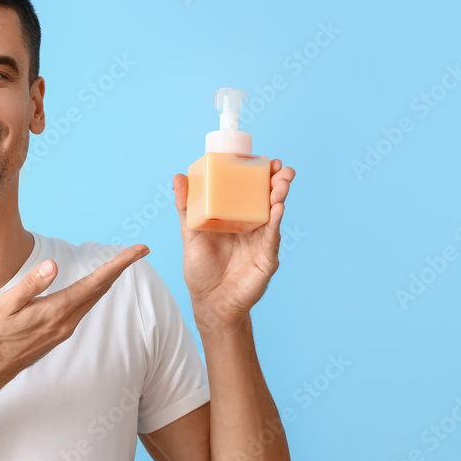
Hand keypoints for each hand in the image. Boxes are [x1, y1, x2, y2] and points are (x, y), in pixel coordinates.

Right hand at [0, 243, 149, 388]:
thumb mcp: (5, 305)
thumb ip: (30, 285)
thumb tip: (52, 266)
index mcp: (56, 311)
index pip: (95, 282)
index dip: (119, 264)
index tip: (140, 250)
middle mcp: (66, 322)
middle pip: (100, 290)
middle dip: (121, 268)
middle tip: (139, 250)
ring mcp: (64, 330)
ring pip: (93, 300)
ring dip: (108, 280)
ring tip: (120, 263)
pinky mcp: (58, 334)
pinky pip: (83, 308)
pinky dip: (94, 292)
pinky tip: (93, 286)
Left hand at [172, 159, 295, 327]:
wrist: (210, 302)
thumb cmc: (201, 270)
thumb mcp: (190, 234)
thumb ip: (186, 207)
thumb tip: (179, 177)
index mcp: (235, 217)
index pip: (249, 190)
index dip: (258, 174)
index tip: (261, 157)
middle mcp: (251, 226)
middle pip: (267, 198)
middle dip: (276, 180)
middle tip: (278, 166)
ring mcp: (261, 241)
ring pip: (274, 214)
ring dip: (280, 196)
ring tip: (281, 181)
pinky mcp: (266, 257)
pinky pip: (272, 237)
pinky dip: (276, 221)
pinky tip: (278, 208)